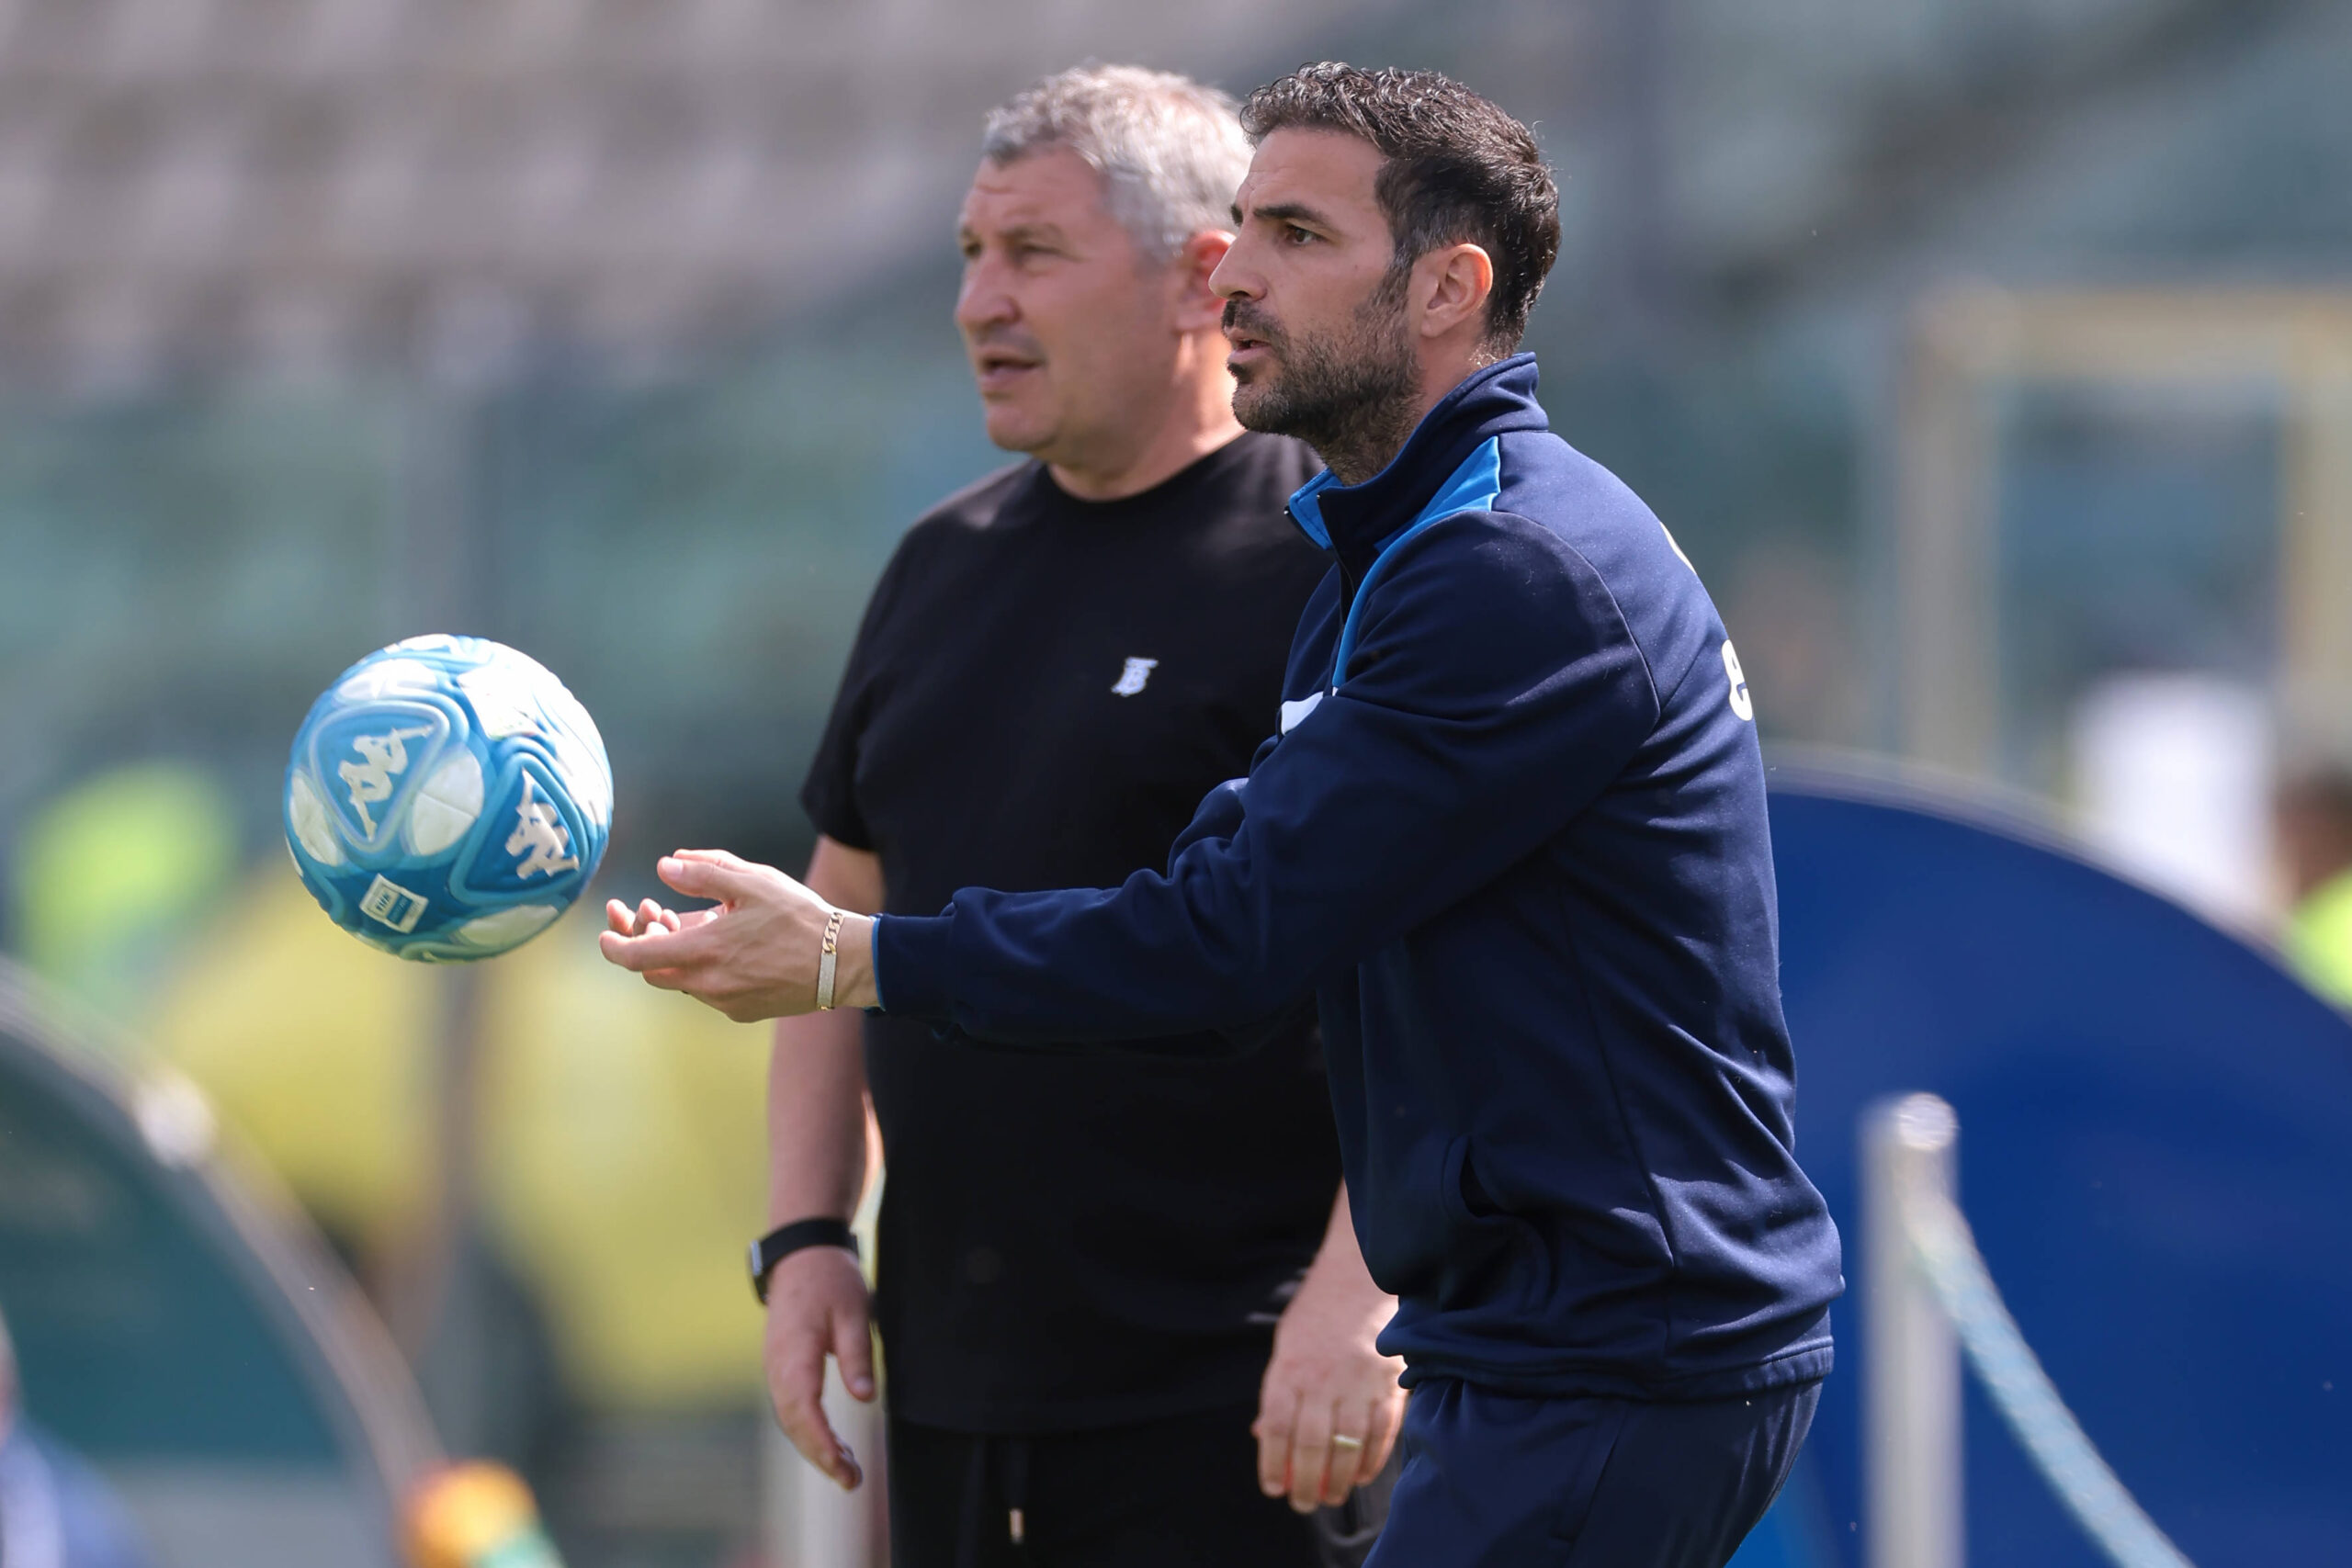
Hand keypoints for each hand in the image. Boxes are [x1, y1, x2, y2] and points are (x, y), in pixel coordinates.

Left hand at [598, 850, 875, 1019]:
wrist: (842, 962)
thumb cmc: (799, 917)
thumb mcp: (752, 883)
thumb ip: (703, 873)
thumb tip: (664, 867)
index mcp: (703, 951)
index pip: (636, 957)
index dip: (614, 945)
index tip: (606, 932)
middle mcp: (707, 984)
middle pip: (653, 971)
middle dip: (645, 941)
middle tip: (651, 911)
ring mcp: (724, 1002)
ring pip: (682, 980)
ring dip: (676, 953)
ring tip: (693, 921)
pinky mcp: (742, 1012)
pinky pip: (708, 991)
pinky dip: (703, 968)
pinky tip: (724, 945)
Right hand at [761, 1243, 876, 1489]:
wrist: (802, 1255)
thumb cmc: (830, 1281)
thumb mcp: (854, 1312)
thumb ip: (858, 1356)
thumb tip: (865, 1398)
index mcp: (794, 1354)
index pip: (804, 1410)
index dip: (822, 1444)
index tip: (844, 1467)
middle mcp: (777, 1368)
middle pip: (794, 1424)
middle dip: (820, 1456)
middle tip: (852, 1480)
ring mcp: (775, 1370)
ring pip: (790, 1420)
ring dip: (815, 1448)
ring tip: (849, 1470)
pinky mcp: (781, 1370)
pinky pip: (791, 1409)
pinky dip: (810, 1432)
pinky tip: (833, 1445)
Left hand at [1253, 1244, 1406, 1512]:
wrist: (1361, 1275)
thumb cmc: (1318, 1314)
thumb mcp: (1286, 1345)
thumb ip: (1278, 1391)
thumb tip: (1263, 1435)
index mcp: (1289, 1369)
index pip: (1274, 1427)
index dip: (1271, 1463)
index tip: (1273, 1488)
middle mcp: (1321, 1379)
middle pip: (1311, 1445)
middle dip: (1306, 1483)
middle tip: (1305, 1504)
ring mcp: (1357, 1382)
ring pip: (1346, 1446)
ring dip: (1338, 1480)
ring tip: (1332, 1497)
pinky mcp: (1387, 1382)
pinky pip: (1380, 1432)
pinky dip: (1371, 1460)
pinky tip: (1360, 1476)